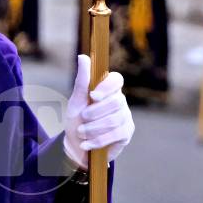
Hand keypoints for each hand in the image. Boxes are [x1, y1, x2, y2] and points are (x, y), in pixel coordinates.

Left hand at [63, 55, 134, 169]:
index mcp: (109, 89)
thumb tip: (83, 56)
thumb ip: (82, 80)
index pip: (117, 80)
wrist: (77, 146)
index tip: (92, 96)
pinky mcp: (127, 132)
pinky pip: (116, 134)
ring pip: (114, 120)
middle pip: (115, 102)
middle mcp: (120, 101)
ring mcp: (125, 117)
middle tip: (83, 118)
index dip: (107, 87)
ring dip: (93, 128)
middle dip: (95, 112)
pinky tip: (87, 144)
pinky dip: (98, 140)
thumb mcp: (76, 101)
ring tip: (81, 132)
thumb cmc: (77, 120)